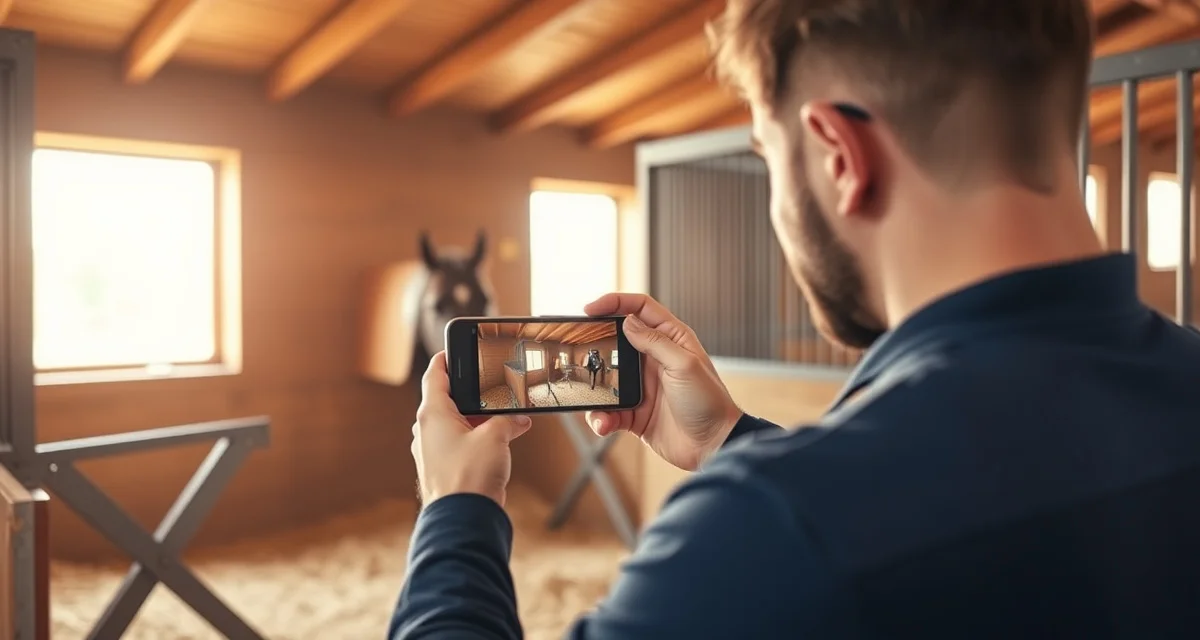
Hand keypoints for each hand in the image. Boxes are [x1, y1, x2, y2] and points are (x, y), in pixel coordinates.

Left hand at [411, 352, 532, 506]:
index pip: (435, 374)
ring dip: (479, 419)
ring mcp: (433, 451)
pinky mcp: (443, 468)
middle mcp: (427, 430)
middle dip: (472, 394)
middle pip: (448, 400)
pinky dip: (478, 438)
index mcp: (432, 414)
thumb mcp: (496, 437)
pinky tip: (501, 442)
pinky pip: (460, 444)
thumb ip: (507, 421)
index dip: (446, 358)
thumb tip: (517, 420)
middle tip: (492, 387)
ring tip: (505, 418)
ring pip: (456, 424)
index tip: (455, 349)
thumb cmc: (469, 477)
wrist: (463, 520)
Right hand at [584, 293, 742, 470]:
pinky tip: (605, 424)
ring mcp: (643, 386)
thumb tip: (628, 322)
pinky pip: (609, 410)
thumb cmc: (709, 402)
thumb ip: (655, 341)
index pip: (640, 309)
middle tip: (579, 354)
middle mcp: (655, 359)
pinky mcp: (635, 412)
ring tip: (596, 402)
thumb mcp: (684, 365)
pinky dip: (602, 417)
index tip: (590, 309)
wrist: (713, 446)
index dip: (615, 303)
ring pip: (607, 379)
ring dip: (597, 391)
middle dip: (596, 348)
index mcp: (671, 339)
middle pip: (617, 341)